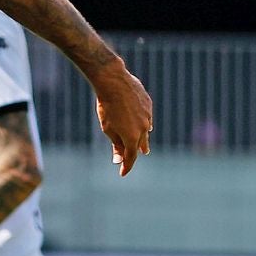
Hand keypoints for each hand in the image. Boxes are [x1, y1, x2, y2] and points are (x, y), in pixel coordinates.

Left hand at [93, 60, 152, 174]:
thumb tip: (118, 159)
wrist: (114, 82)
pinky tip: (145, 126)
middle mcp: (143, 128)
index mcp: (132, 137)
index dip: (127, 166)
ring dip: (143, 139)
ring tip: (144, 146)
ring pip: (146, 131)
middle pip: (140, 145)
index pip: (131, 157)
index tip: (123, 173)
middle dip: (136, 153)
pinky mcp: (148, 105)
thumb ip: (116, 144)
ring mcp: (148, 116)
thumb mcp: (108, 128)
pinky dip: (144, 125)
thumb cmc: (107, 107)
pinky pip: (147, 119)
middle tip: (137, 158)